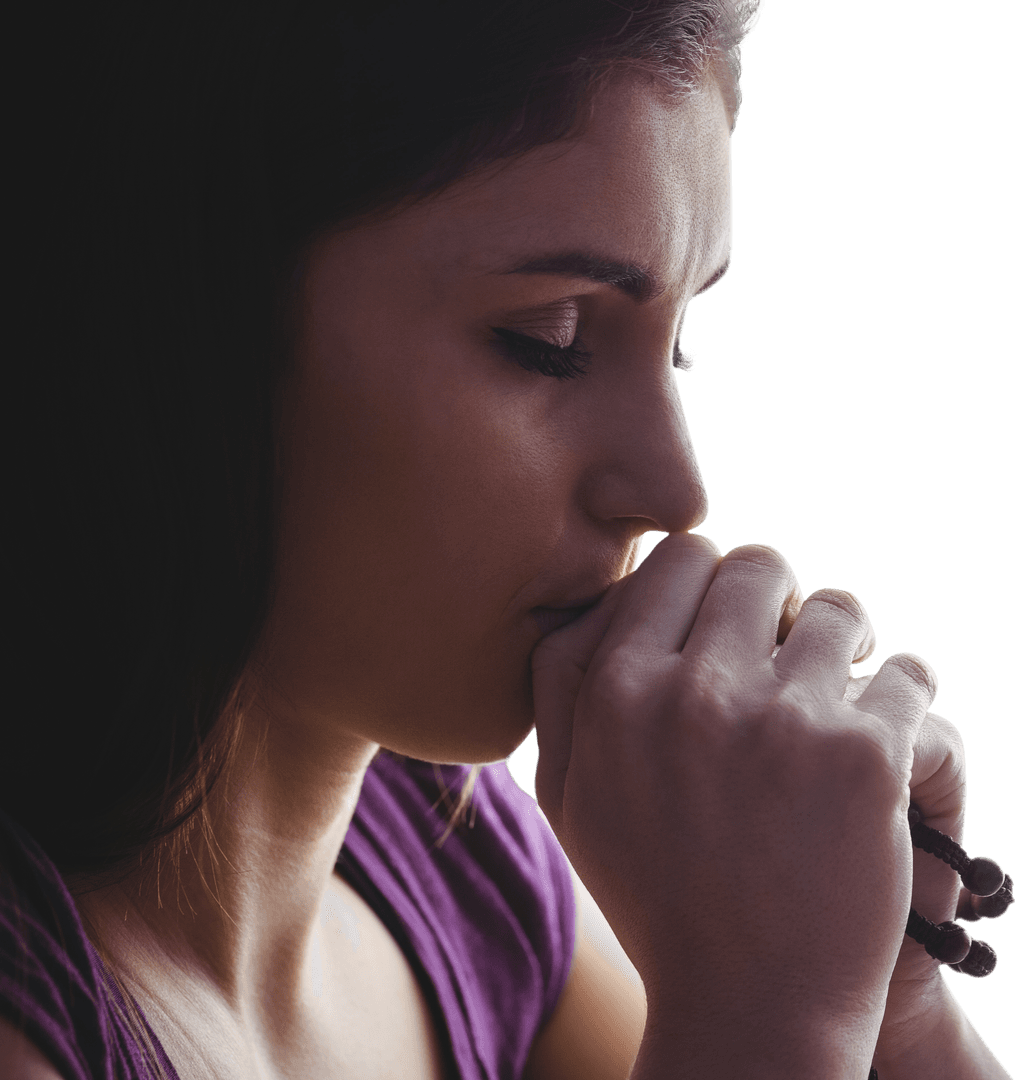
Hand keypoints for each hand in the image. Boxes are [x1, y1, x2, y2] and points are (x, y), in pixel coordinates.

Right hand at [532, 533, 948, 1067]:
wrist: (748, 1005)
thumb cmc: (655, 892)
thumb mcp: (569, 793)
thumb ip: (561, 684)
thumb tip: (597, 598)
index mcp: (618, 690)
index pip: (679, 559)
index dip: (708, 583)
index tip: (727, 624)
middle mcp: (695, 692)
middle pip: (756, 565)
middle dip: (773, 599)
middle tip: (786, 649)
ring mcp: (784, 721)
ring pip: (836, 609)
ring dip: (840, 642)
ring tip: (838, 687)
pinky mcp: (867, 758)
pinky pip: (908, 673)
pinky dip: (902, 694)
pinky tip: (885, 732)